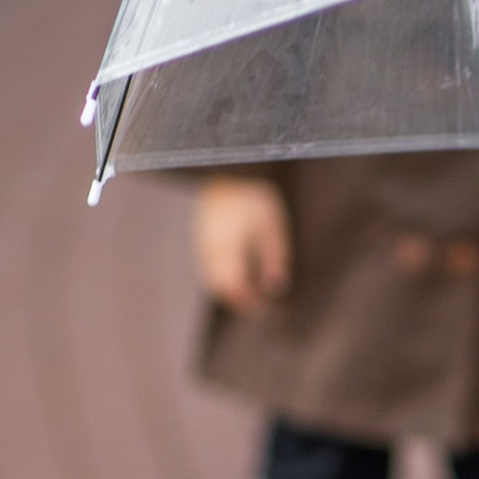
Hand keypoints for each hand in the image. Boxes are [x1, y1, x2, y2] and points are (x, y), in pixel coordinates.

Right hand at [193, 173, 292, 311]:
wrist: (227, 169)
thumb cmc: (252, 195)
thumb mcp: (271, 224)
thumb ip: (275, 255)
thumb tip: (277, 286)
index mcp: (227, 249)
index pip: (236, 287)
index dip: (251, 303)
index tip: (268, 309)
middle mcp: (210, 250)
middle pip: (221, 287)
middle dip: (239, 300)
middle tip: (260, 307)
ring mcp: (202, 244)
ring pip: (212, 278)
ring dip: (230, 290)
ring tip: (250, 294)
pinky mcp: (202, 237)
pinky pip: (208, 267)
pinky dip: (222, 277)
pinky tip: (237, 275)